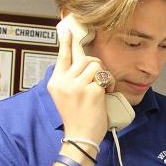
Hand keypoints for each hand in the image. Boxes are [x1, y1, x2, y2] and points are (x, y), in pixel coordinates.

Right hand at [47, 28, 113, 144]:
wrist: (81, 137)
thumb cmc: (77, 118)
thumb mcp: (66, 96)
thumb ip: (71, 79)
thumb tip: (83, 63)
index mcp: (56, 82)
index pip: (62, 57)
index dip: (66, 42)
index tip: (67, 29)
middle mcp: (63, 82)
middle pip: (85, 59)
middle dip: (97, 66)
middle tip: (100, 80)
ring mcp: (76, 86)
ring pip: (96, 65)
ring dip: (104, 75)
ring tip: (103, 89)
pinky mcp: (90, 90)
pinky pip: (105, 77)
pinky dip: (109, 84)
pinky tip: (106, 95)